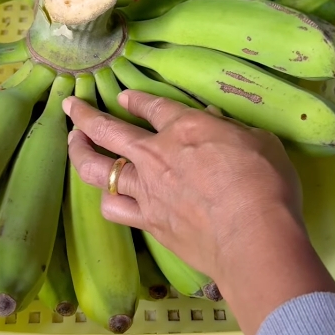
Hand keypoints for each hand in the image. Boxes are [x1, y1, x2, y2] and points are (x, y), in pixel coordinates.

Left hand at [64, 91, 334, 334]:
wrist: (252, 237)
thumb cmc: (264, 185)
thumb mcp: (260, 143)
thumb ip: (234, 132)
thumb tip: (219, 124)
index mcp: (185, 128)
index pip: (152, 107)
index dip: (135, 99)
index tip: (122, 97)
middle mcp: (156, 155)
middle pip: (108, 130)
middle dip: (84, 115)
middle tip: (70, 106)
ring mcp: (147, 190)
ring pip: (96, 169)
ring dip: (80, 154)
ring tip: (74, 145)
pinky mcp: (148, 222)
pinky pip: (114, 208)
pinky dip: (106, 200)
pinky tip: (104, 196)